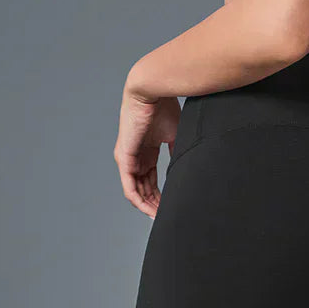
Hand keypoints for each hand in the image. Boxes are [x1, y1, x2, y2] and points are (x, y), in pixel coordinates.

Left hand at [114, 87, 181, 217]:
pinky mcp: (124, 157)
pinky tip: (148, 209)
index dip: (160, 194)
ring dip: (147, 205)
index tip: (171, 204)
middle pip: (143, 187)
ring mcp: (127, 158)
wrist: (151, 91)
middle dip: (154, 203)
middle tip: (166, 216)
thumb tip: (184, 167)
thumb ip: (176, 152)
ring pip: (135, 190)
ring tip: (159, 216)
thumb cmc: (163, 107)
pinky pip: (129, 186)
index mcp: (146, 150)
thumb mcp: (175, 134)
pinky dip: (138, 200)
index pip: (151, 179)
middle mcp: (134, 156)